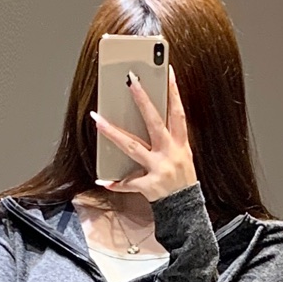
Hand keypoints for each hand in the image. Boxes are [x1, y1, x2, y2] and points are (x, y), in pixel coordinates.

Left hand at [91, 63, 197, 202]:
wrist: (186, 209)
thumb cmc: (181, 179)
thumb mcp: (182, 156)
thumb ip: (169, 138)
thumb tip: (148, 117)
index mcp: (181, 144)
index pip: (178, 113)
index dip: (174, 92)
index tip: (167, 72)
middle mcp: (171, 154)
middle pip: (154, 122)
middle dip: (143, 101)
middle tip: (131, 81)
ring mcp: (159, 169)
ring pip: (132, 146)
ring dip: (113, 132)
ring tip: (97, 119)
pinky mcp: (149, 186)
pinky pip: (128, 183)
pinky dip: (115, 183)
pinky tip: (102, 179)